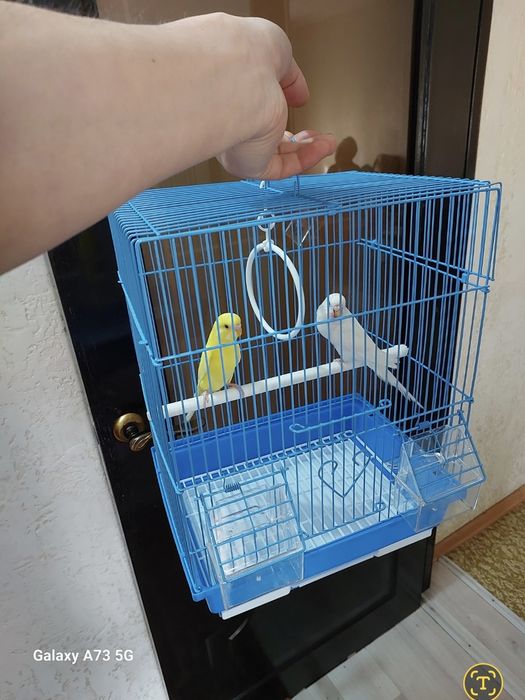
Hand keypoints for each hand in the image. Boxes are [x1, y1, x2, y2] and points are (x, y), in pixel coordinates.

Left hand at [215, 16, 335, 178]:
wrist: (239, 76)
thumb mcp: (273, 48)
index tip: (296, 97)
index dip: (277, 99)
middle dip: (291, 133)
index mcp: (230, 88)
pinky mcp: (249, 164)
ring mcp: (239, 143)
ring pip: (275, 152)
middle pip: (263, 133)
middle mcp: (231, 118)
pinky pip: (282, 166)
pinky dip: (306, 158)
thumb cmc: (245, 55)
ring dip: (306, 147)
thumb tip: (298, 91)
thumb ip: (287, 73)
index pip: (253, 100)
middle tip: (311, 131)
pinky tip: (324, 146)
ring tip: (328, 141)